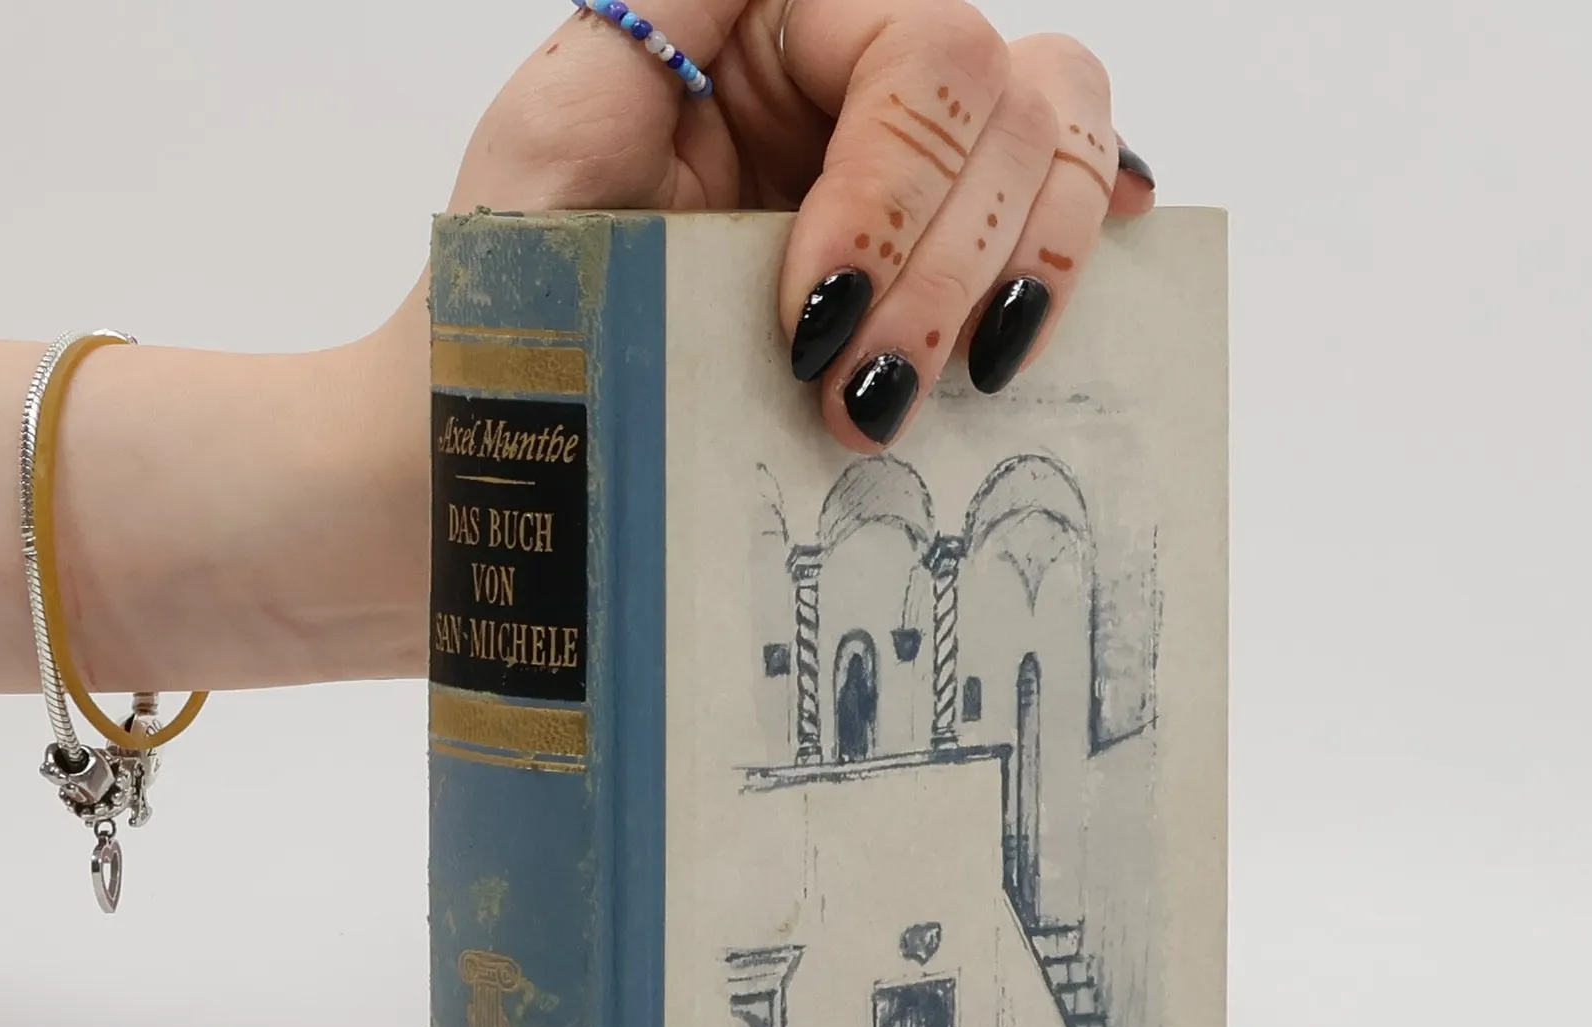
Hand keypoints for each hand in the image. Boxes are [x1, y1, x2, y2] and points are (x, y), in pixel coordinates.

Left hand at [445, 0, 1154, 449]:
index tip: (813, 319)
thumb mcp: (561, 124)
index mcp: (778, 20)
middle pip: (1009, 106)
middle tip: (862, 401)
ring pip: (1060, 153)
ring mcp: (916, 165)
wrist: (522, 419)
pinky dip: (1070, 258)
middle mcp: (858, 74)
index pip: (922, 50)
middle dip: (946, 271)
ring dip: (1020, 285)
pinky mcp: (940, 257)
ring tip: (921, 399)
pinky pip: (1064, 217)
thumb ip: (665, 8)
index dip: (895, 191)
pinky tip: (1037, 318)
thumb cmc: (521, 279)